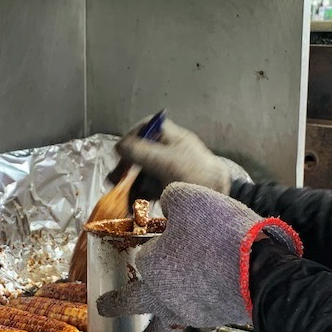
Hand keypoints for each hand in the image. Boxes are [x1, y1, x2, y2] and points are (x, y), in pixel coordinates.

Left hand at [96, 184, 300, 331]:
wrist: (262, 269)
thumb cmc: (222, 234)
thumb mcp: (191, 198)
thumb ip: (173, 199)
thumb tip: (170, 203)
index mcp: (152, 264)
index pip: (144, 253)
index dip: (158, 242)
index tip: (170, 233)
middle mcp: (164, 293)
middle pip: (130, 303)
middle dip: (115, 306)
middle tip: (103, 310)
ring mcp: (188, 311)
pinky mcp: (212, 320)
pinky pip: (195, 323)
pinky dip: (192, 322)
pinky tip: (199, 314)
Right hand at [117, 119, 242, 197]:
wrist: (217, 200)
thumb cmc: (195, 175)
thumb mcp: (165, 161)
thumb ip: (140, 151)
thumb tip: (118, 146)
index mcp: (172, 137)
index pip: (147, 128)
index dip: (131, 137)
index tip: (120, 151)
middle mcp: (170, 150)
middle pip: (141, 152)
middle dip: (126, 166)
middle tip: (114, 179)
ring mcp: (170, 169)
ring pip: (143, 172)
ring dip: (130, 183)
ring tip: (120, 196)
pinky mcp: (170, 186)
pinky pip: (150, 187)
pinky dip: (139, 194)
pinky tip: (131, 204)